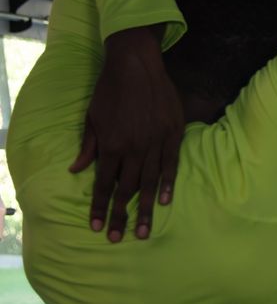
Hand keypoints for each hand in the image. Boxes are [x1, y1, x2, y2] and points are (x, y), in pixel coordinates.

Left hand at [69, 26, 184, 241]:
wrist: (136, 65)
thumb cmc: (110, 90)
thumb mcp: (92, 117)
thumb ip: (88, 146)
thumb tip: (77, 169)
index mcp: (110, 144)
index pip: (103, 184)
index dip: (99, 207)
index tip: (96, 227)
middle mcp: (132, 148)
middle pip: (126, 189)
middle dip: (120, 215)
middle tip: (118, 238)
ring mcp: (154, 142)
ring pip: (149, 182)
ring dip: (146, 209)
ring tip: (145, 231)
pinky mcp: (172, 134)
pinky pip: (170, 164)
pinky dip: (167, 183)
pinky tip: (165, 201)